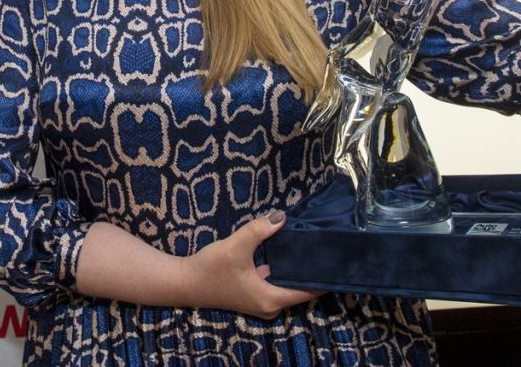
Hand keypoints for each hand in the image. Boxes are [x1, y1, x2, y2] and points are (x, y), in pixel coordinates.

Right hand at [179, 211, 317, 318]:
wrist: (185, 281)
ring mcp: (262, 301)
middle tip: (324, 243)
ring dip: (297, 267)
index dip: (323, 275)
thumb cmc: (211, 268)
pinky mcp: (254, 293)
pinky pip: (277, 281)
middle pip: (301, 288)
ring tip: (311, 243)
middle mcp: (271, 305)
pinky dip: (283, 268)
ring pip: (288, 284)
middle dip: (312, 268)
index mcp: (271, 299)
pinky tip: (288, 249)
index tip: (335, 256)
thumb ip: (259, 230)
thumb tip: (282, 216)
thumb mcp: (236, 246)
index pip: (309, 291)